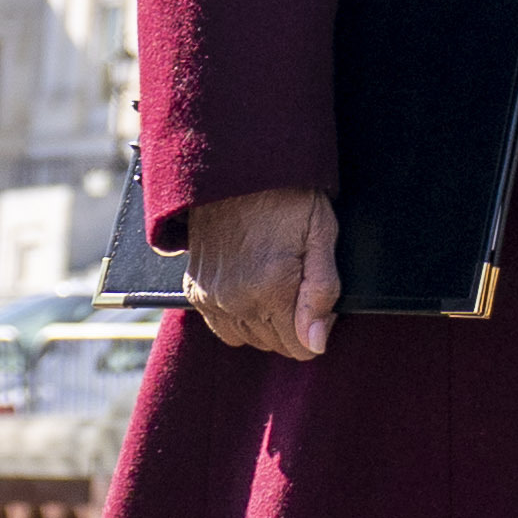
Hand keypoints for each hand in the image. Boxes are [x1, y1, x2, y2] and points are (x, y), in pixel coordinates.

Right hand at [184, 187, 342, 359]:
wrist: (236, 170)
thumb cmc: (287, 197)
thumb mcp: (321, 233)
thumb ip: (321, 292)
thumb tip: (316, 344)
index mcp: (271, 289)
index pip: (301, 347)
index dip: (319, 328)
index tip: (321, 302)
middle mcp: (236, 301)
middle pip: (276, 345)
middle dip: (294, 325)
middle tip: (299, 283)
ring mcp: (212, 298)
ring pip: (249, 339)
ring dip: (266, 324)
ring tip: (276, 284)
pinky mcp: (195, 292)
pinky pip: (222, 327)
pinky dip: (239, 317)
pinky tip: (252, 289)